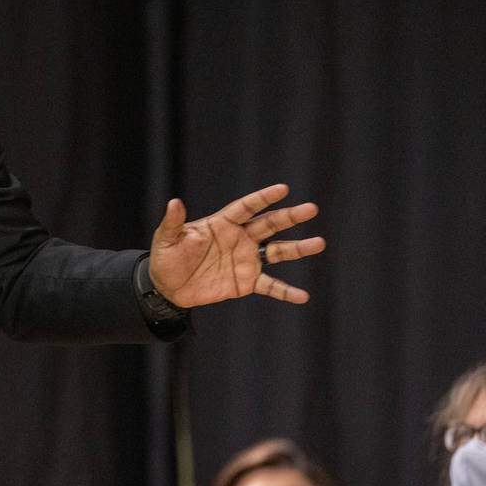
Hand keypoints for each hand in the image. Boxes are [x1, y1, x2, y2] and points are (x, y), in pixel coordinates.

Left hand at [148, 183, 324, 307]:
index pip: (246, 207)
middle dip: (290, 217)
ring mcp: (246, 260)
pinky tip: (302, 296)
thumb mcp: (166, 239)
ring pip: (278, 251)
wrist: (168, 288)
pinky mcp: (247, 282)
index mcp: (222, 223)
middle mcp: (240, 238)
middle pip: (269, 224)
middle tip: (311, 209)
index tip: (283, 189)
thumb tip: (174, 202)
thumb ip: (173, 222)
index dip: (263, 198)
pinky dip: (286, 292)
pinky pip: (271, 285)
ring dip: (298, 248)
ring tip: (319, 243)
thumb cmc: (166, 258)